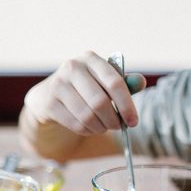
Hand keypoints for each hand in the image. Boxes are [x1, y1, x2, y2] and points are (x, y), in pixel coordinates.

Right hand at [23, 50, 144, 135]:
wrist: (51, 94)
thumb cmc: (87, 88)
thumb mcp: (105, 82)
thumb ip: (124, 83)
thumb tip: (140, 82)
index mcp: (91, 59)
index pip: (114, 82)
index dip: (127, 105)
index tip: (133, 121)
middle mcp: (72, 67)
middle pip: (100, 102)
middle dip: (113, 120)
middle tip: (118, 127)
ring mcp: (57, 84)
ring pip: (88, 116)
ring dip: (101, 127)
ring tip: (104, 127)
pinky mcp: (49, 103)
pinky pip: (76, 124)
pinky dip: (88, 131)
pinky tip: (90, 127)